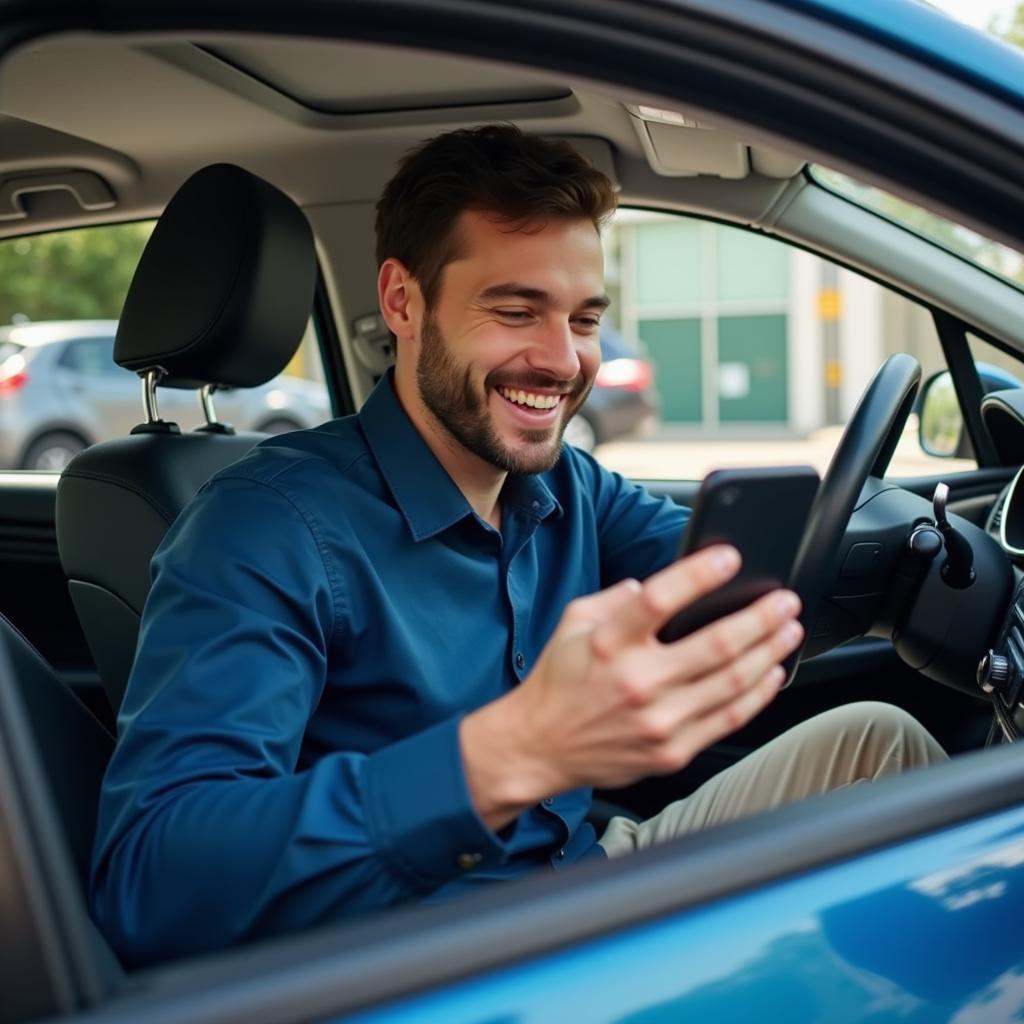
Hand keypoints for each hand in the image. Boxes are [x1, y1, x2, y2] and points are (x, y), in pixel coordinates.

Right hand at [460, 546, 802, 829]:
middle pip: (716, 643)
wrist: (540, 746)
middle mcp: (637, 681)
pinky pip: (729, 718)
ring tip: (789, 629)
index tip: (730, 557)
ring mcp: (659, 720)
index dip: (700, 574)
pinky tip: (771, 672)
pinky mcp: (672, 750)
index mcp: (610, 643)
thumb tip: (651, 584)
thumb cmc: (559, 681)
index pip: (659, 599)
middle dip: (761, 617)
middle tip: (785, 600)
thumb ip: (614, 598)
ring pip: (733, 681)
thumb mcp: (573, 623)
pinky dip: (758, 693)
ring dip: (770, 651)